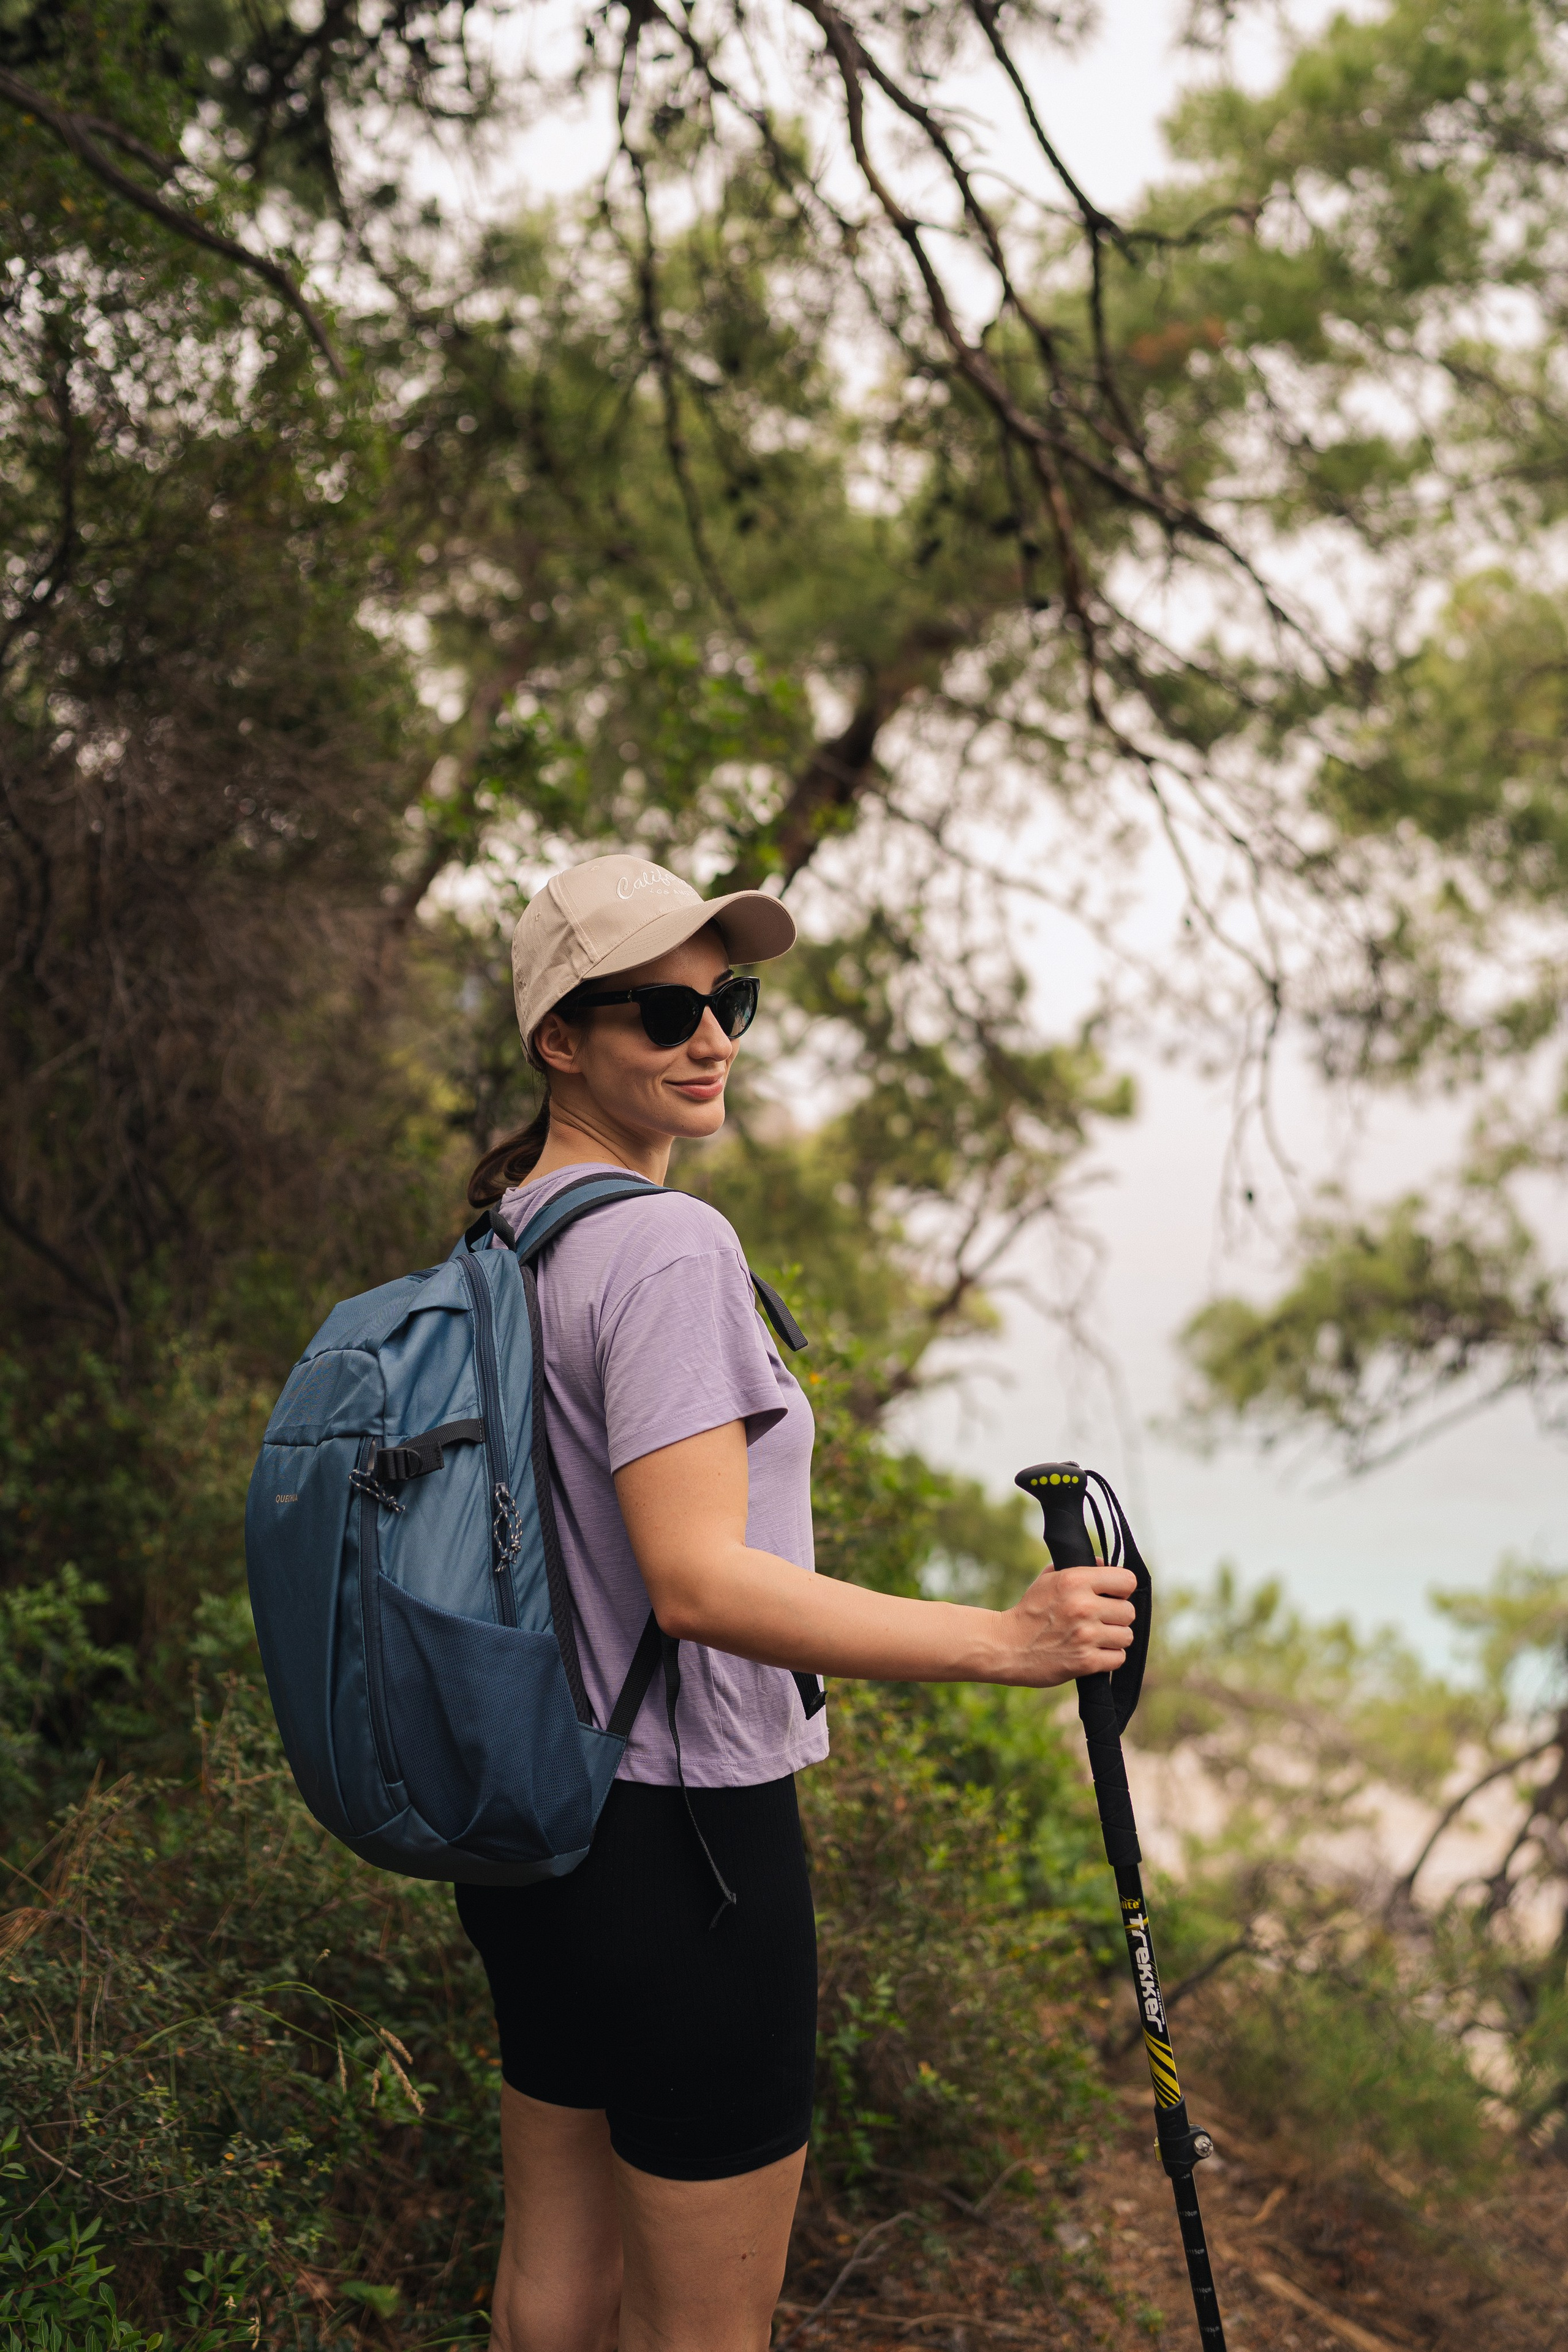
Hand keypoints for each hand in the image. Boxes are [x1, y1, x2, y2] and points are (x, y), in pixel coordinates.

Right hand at [994, 1562, 1137, 1686]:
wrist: (1006, 1647)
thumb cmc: (1029, 1612)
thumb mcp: (1048, 1580)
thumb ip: (1079, 1569)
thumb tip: (1105, 1564)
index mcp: (1075, 1581)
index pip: (1127, 1581)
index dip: (1121, 1590)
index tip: (1111, 1597)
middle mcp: (1083, 1606)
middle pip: (1129, 1612)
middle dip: (1117, 1617)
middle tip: (1100, 1620)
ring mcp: (1085, 1635)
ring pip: (1126, 1636)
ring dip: (1114, 1639)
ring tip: (1095, 1638)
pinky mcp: (1086, 1661)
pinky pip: (1118, 1658)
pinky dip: (1108, 1658)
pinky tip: (1093, 1653)